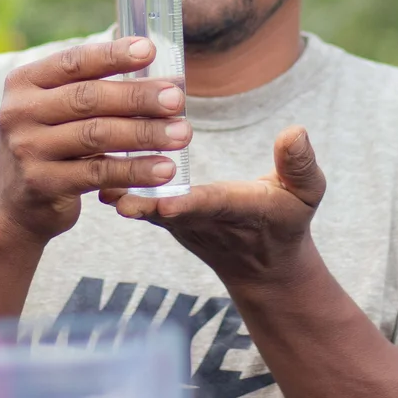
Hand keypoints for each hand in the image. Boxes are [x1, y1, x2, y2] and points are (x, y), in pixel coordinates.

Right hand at [0, 37, 191, 246]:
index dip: (113, 55)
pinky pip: (98, 173)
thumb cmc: (50, 144)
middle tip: (178, 99)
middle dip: (138, 97)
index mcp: (24, 83)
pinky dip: (136, 170)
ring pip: (97, 135)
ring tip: (183, 134)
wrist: (13, 205)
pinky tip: (165, 169)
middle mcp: (19, 112)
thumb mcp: (55, 109)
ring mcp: (27, 149)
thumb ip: (90, 88)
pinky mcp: (42, 183)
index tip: (150, 49)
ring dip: (145, 133)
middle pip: (88, 98)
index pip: (74, 62)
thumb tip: (154, 67)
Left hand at [102, 126, 325, 289]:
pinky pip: (139, 200)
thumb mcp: (306, 194)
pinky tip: (91, 160)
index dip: (190, 204)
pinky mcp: (164, 216)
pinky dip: (119, 185)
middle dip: (145, 204)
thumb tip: (296, 131)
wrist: (261, 266)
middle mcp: (203, 220)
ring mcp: (180, 222)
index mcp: (239, 210)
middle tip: (117, 199)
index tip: (168, 202)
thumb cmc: (286, 221)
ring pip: (148, 207)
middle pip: (170, 211)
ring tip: (93, 174)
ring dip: (123, 193)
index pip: (214, 206)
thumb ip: (300, 165)